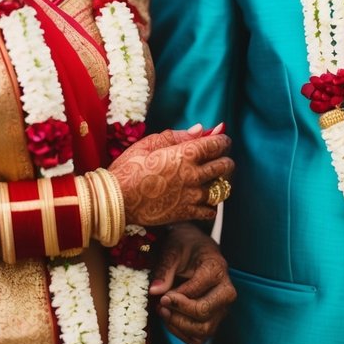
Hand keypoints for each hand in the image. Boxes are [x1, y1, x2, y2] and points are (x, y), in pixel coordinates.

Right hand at [109, 125, 232, 227]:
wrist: (118, 199)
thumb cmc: (130, 166)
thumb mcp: (151, 143)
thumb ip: (179, 136)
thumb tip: (200, 129)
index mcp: (185, 153)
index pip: (217, 144)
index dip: (222, 140)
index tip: (221, 140)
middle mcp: (193, 174)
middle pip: (225, 166)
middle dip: (225, 159)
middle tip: (219, 159)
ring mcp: (192, 196)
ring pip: (222, 189)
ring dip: (221, 183)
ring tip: (212, 180)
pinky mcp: (186, 213)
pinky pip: (210, 211)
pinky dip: (211, 206)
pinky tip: (203, 200)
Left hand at [149, 222, 235, 343]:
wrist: (195, 246)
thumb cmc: (184, 244)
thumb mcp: (172, 249)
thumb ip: (164, 269)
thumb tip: (154, 291)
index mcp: (217, 268)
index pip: (197, 290)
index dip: (177, 297)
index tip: (161, 296)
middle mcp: (225, 290)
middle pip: (204, 313)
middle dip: (179, 312)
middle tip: (161, 304)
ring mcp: (222, 307)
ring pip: (204, 330)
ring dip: (180, 325)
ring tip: (163, 312)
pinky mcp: (215, 318)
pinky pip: (201, 337)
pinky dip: (183, 333)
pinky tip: (170, 319)